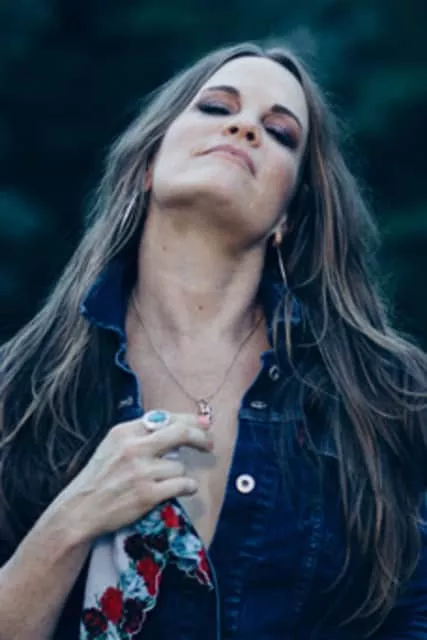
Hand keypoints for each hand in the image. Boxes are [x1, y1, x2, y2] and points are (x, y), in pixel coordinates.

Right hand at [54, 412, 212, 540]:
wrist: (80, 510)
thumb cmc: (99, 478)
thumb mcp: (113, 446)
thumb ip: (139, 435)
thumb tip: (174, 427)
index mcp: (125, 432)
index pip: (165, 418)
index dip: (188, 420)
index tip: (202, 424)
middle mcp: (134, 448)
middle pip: (180, 433)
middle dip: (200, 436)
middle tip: (209, 443)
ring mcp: (141, 471)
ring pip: (180, 466)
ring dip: (180, 474)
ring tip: (168, 482)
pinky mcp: (147, 494)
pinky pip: (182, 485)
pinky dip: (187, 487)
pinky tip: (183, 489)